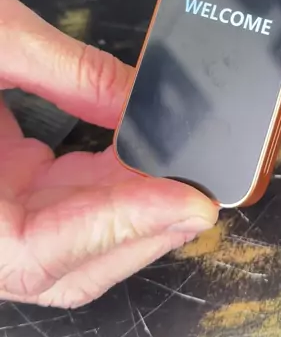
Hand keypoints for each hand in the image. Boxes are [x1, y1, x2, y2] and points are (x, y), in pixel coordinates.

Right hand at [0, 0, 217, 307]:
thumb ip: (72, 73)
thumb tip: (144, 100)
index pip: (33, 254)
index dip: (114, 232)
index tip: (182, 202)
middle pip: (66, 263)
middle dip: (142, 231)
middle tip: (204, 189)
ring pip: (72, 241)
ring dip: (134, 211)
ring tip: (183, 170)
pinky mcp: (6, 187)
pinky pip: (67, 203)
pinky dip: (112, 183)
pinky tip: (143, 153)